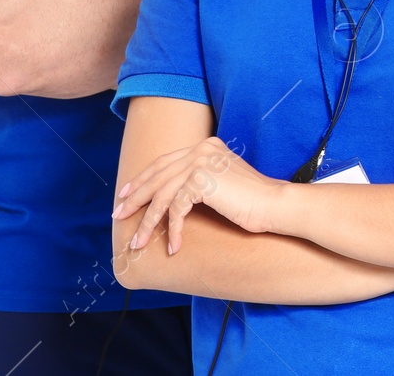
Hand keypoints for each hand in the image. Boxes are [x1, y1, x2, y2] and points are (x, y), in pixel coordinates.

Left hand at [114, 137, 282, 254]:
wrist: (275, 205)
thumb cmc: (253, 202)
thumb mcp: (222, 185)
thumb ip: (199, 182)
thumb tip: (171, 198)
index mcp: (206, 146)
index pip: (165, 162)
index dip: (143, 179)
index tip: (126, 195)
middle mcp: (202, 149)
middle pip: (158, 175)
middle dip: (135, 198)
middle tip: (118, 214)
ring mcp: (202, 162)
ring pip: (162, 195)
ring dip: (148, 222)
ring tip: (138, 242)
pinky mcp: (202, 179)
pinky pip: (177, 209)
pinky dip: (173, 230)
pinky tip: (174, 247)